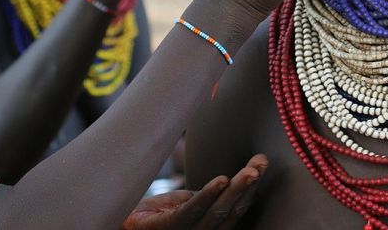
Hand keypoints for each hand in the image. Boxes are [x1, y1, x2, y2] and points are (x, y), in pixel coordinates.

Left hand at [122, 155, 268, 229]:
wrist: (126, 223)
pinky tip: (221, 180)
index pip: (236, 208)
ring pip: (218, 212)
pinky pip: (192, 210)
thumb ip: (205, 197)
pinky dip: (208, 195)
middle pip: (232, 210)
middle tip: (262, 163)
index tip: (261, 163)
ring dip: (236, 188)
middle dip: (249, 185)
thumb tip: (228, 181)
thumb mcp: (186, 202)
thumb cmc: (157, 214)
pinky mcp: (171, 227)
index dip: (251, 187)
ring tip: (250, 170)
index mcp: (210, 227)